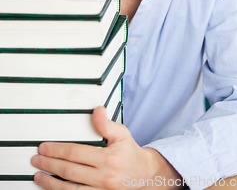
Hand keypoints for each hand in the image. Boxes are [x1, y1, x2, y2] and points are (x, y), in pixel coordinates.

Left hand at [31, 106, 181, 188]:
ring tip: (38, 176)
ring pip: (70, 189)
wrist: (145, 177)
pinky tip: (52, 189)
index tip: (44, 147)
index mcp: (109, 158)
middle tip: (36, 159)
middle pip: (69, 171)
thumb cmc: (130, 153)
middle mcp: (104, 177)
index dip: (57, 149)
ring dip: (50, 183)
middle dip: (49, 164)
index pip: (76, 153)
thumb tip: (97, 110)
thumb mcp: (122, 134)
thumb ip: (106, 124)